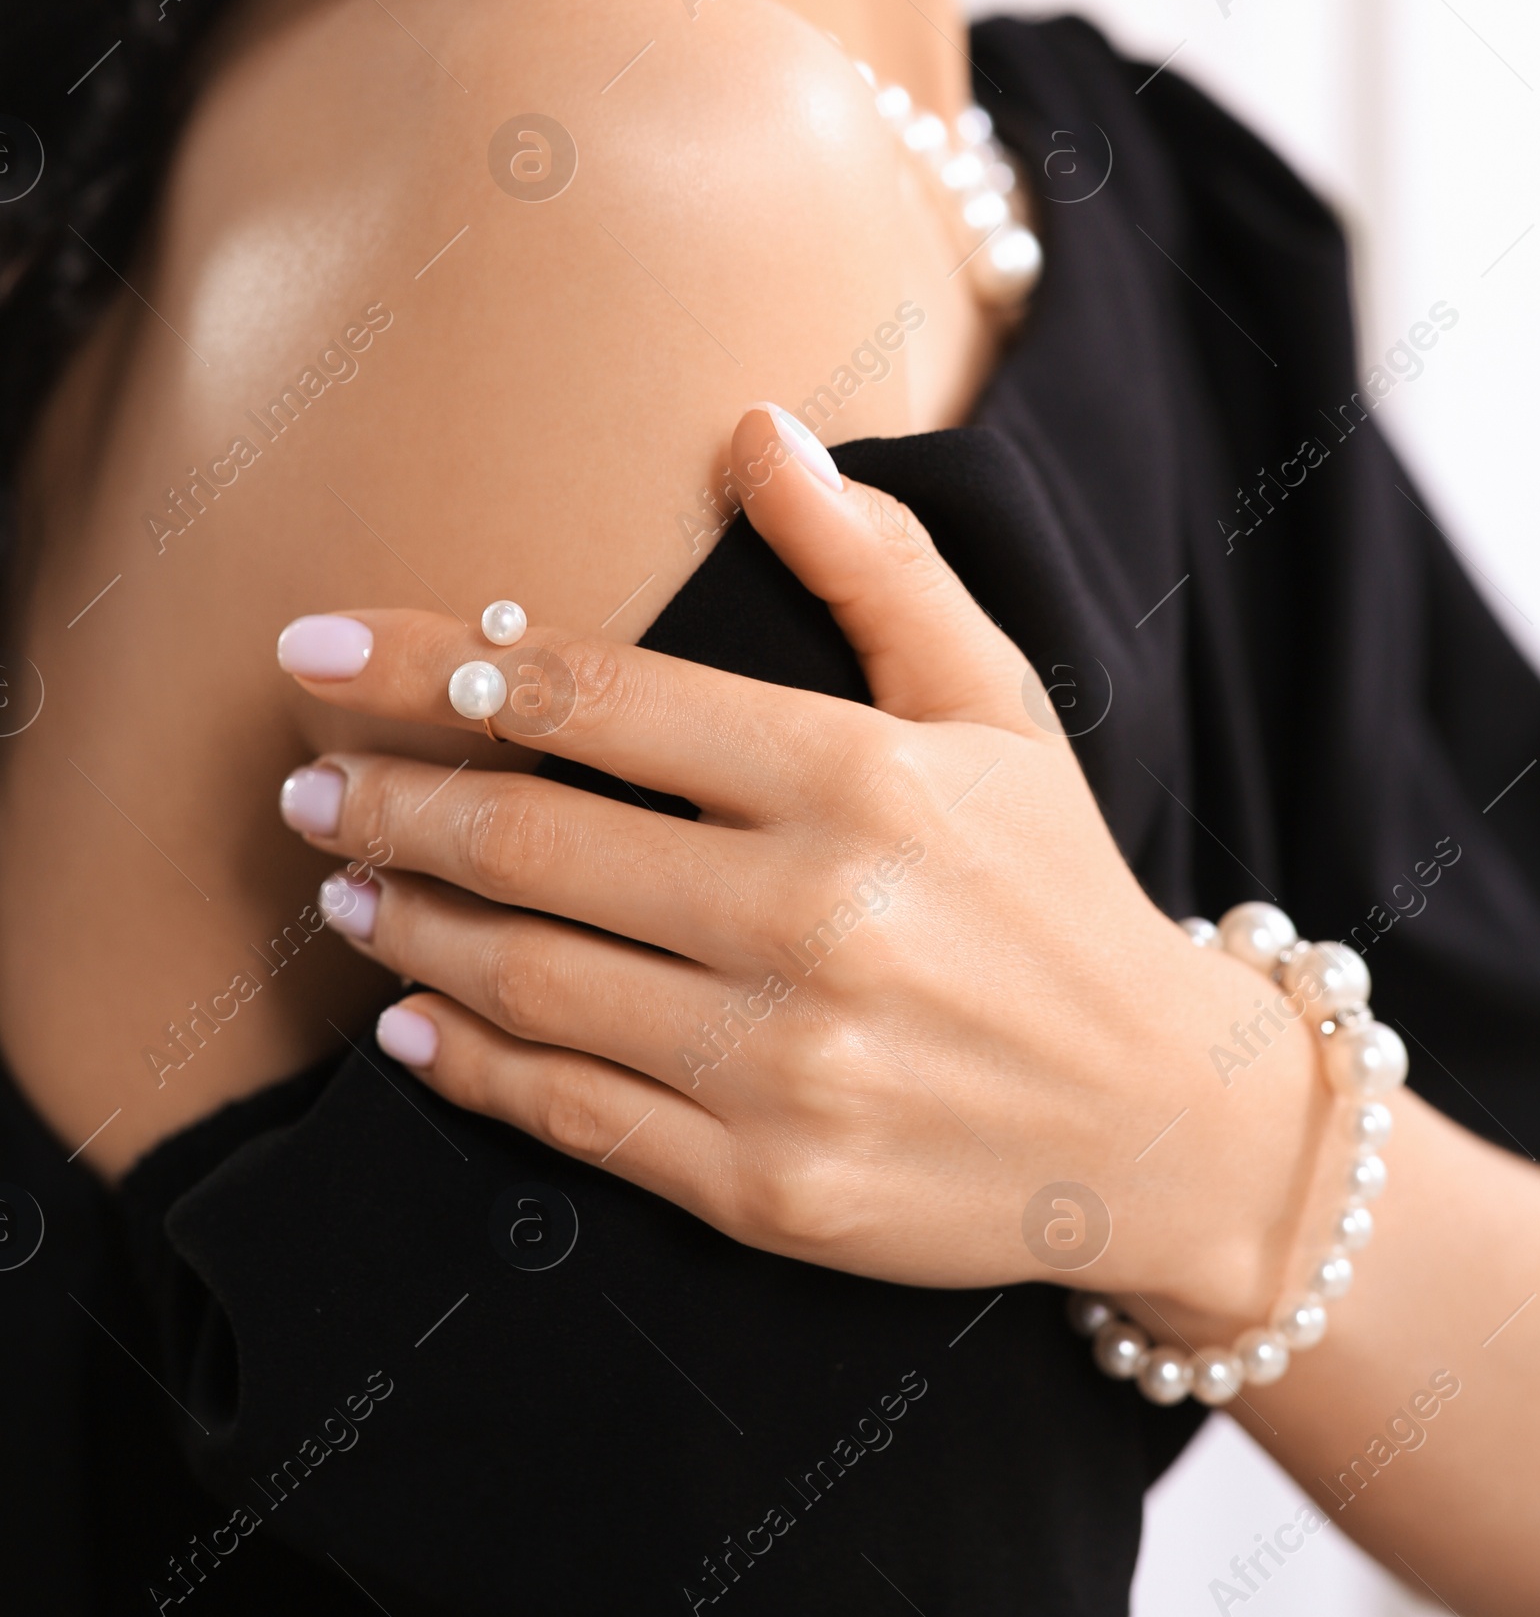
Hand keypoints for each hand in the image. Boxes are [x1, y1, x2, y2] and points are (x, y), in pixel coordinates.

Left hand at [277, 405, 1321, 1309]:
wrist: (1159, 1119)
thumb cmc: (1057, 883)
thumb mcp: (994, 701)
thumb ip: (874, 562)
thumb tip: (753, 430)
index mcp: (860, 778)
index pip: (597, 697)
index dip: (435, 665)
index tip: (320, 650)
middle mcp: (814, 918)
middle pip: (532, 840)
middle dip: (386, 800)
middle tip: (302, 780)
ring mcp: (784, 1065)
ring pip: (528, 978)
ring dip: (404, 924)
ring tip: (339, 881)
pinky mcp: (766, 1187)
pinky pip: (569, 1114)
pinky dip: (466, 1062)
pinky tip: (409, 1019)